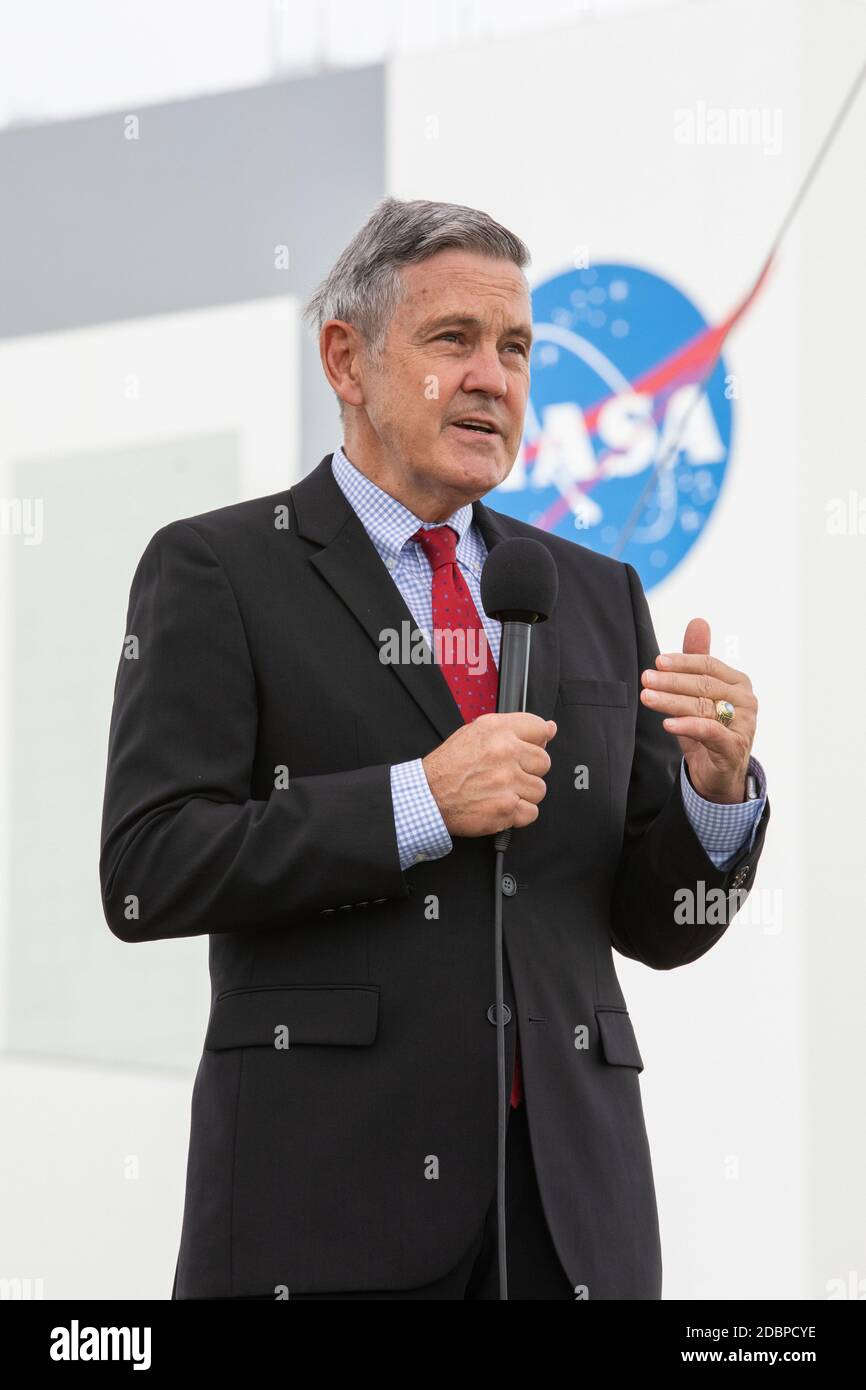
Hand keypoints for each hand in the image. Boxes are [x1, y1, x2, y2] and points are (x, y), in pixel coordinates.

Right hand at [423, 712, 556, 836]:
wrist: (428, 796)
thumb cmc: (448, 766)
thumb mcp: (476, 733)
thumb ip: (514, 729)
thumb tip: (550, 728)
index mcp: (497, 730)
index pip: (540, 728)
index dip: (535, 742)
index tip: (527, 750)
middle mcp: (504, 753)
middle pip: (544, 762)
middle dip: (528, 770)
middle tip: (506, 774)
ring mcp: (507, 781)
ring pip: (540, 789)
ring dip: (524, 794)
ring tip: (501, 791)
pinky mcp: (506, 808)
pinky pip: (532, 812)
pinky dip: (518, 814)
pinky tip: (500, 806)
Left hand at [639, 618, 756, 803]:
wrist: (719, 774)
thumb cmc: (708, 729)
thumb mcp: (700, 693)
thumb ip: (697, 660)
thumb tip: (698, 621)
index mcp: (738, 683)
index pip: (708, 665)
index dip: (683, 661)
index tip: (658, 661)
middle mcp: (745, 701)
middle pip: (703, 685)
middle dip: (671, 681)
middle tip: (646, 678)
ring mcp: (743, 724)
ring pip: (702, 707)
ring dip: (671, 701)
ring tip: (648, 697)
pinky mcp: (734, 747)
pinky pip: (709, 732)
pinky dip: (687, 726)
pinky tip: (667, 724)